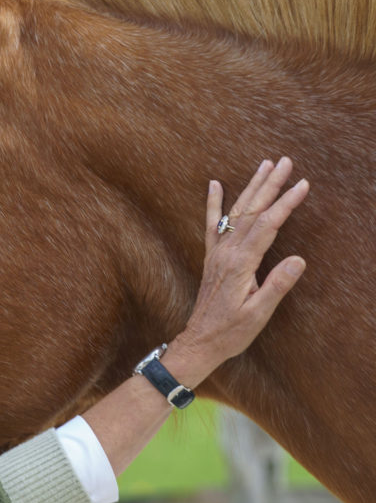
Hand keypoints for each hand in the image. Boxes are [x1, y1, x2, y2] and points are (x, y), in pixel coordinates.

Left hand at [173, 157, 308, 377]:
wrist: (200, 341)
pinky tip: (214, 184)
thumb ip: (277, 286)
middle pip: (251, 211)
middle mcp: (226, 253)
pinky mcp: (211, 257)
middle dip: (270, 184)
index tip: (303, 185)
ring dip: (250, 187)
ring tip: (264, 164)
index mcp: (241, 264)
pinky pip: (211, 224)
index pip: (267, 226)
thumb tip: (298, 260)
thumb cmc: (231, 331)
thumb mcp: (259, 313)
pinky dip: (213, 203)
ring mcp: (217, 253)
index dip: (285, 204)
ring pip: (235, 212)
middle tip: (286, 161)